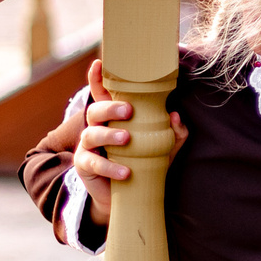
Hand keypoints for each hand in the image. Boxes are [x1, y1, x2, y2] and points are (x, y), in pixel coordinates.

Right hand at [72, 58, 185, 225]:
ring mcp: (88, 146)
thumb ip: (173, 132)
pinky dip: (110, 166)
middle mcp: (97, 126)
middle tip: (129, 110)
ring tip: (127, 139)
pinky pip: (93, 163)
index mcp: (113, 117)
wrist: (127, 197)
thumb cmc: (144, 163)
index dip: (98, 78)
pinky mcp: (85, 165)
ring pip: (92, 134)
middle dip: (110, 107)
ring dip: (110, 135)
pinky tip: (126, 171)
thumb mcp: (163, 147)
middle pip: (95, 110)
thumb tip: (175, 116)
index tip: (99, 63)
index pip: (103, 93)